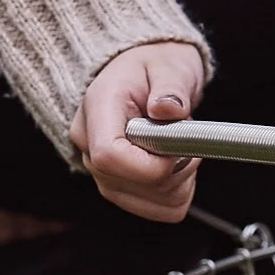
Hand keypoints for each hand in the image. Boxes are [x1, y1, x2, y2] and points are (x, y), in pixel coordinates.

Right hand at [70, 41, 204, 221]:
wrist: (145, 70)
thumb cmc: (154, 65)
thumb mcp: (168, 65)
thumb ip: (171, 87)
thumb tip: (168, 108)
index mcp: (97, 108)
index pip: (109, 156)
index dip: (151, 165)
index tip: (179, 150)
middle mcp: (88, 143)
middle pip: (126, 184)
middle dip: (172, 170)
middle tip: (186, 138)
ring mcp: (98, 169)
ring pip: (143, 203)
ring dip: (177, 183)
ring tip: (180, 147)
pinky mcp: (116, 185)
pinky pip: (154, 209)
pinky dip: (176, 194)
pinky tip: (177, 166)